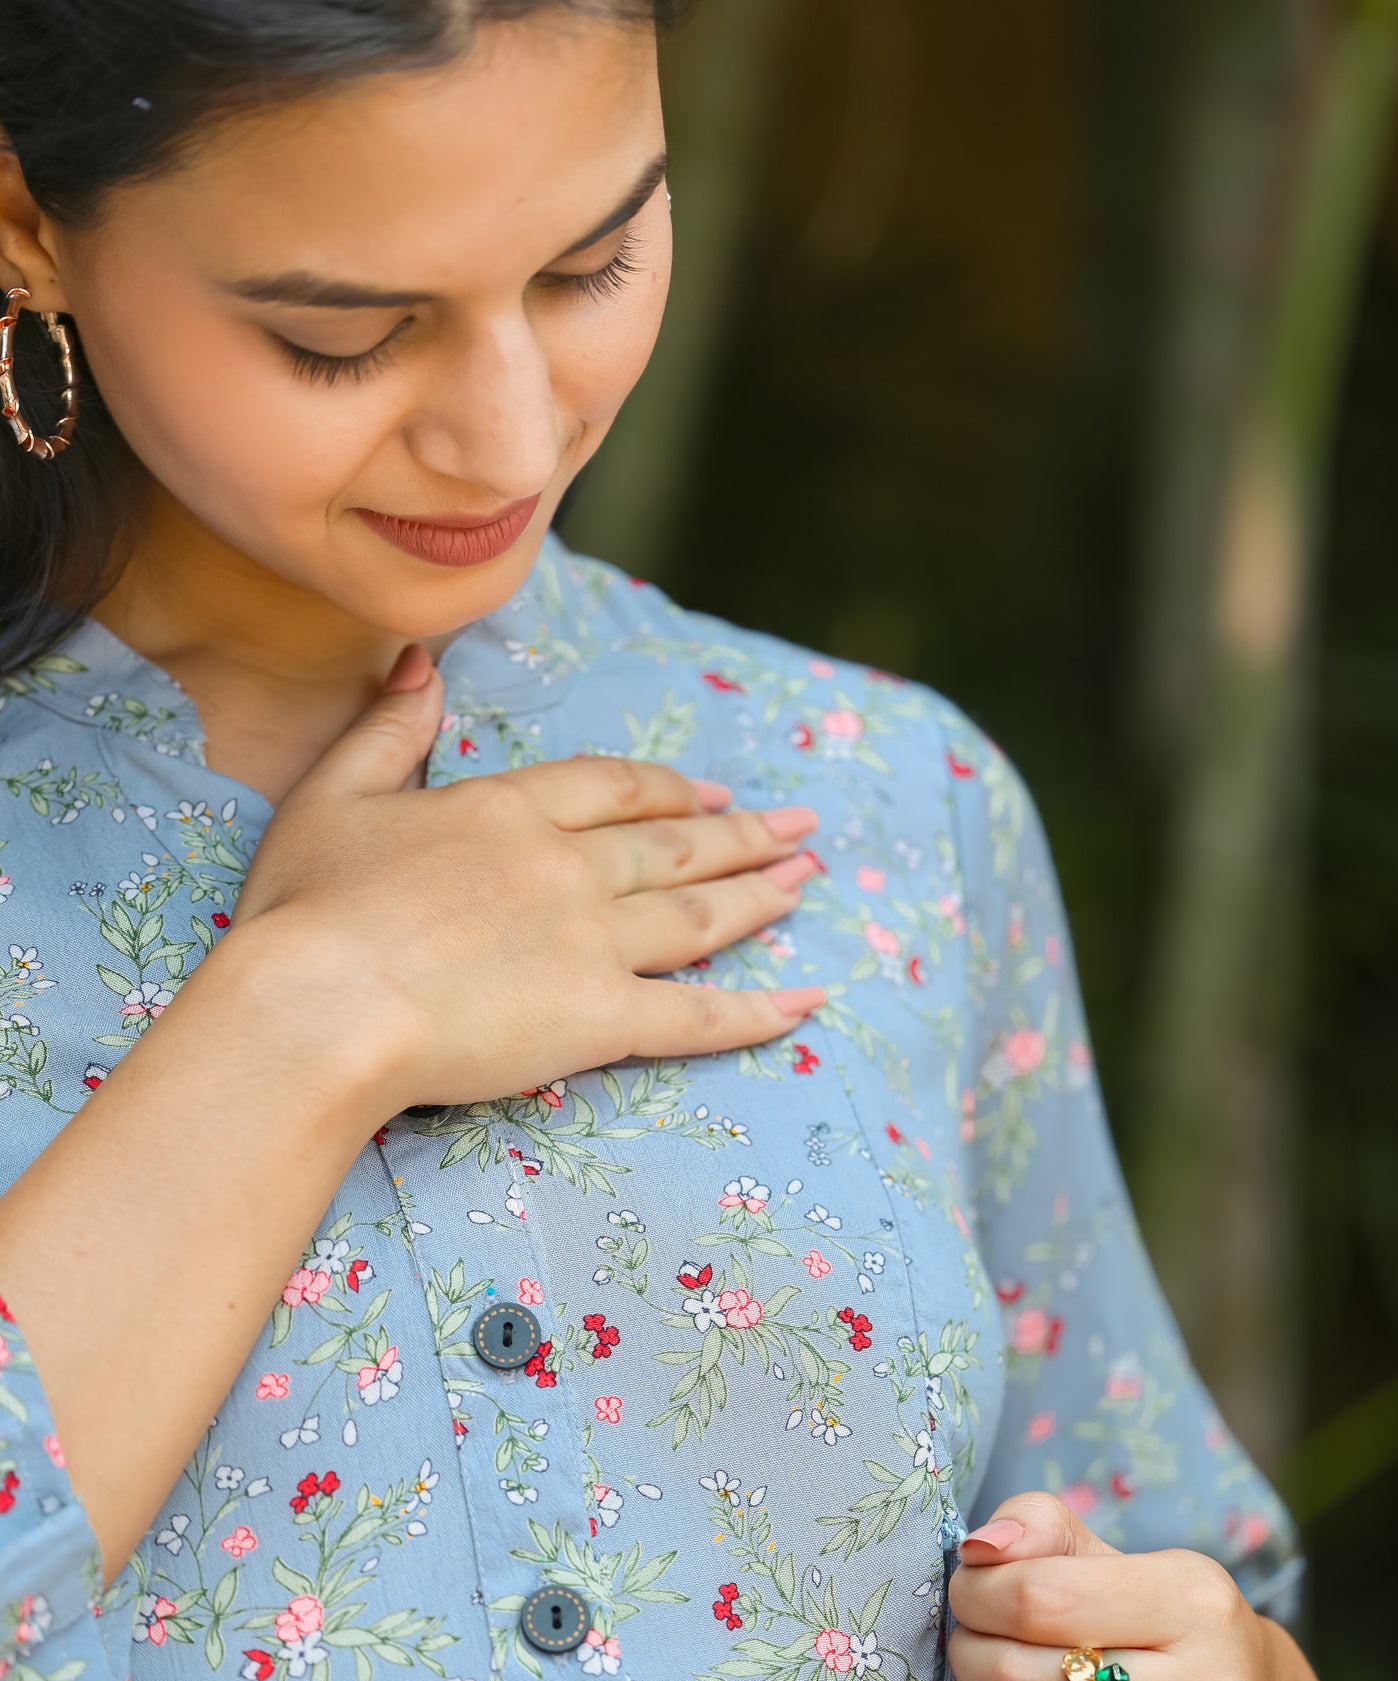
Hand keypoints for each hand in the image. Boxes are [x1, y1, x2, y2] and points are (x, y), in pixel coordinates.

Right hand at [232, 644, 825, 1107]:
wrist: (318, 1008)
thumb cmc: (305, 910)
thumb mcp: (333, 795)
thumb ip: (389, 730)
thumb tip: (421, 662)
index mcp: (510, 811)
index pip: (611, 788)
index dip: (667, 788)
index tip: (709, 788)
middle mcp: (568, 867)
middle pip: (671, 846)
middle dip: (739, 834)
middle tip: (797, 827)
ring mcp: (593, 942)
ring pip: (698, 915)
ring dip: (758, 894)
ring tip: (804, 880)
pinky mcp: (602, 1019)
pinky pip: (697, 1015)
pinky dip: (758, 1011)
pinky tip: (808, 1001)